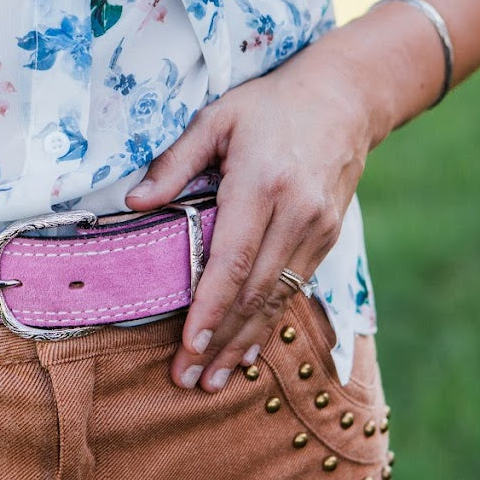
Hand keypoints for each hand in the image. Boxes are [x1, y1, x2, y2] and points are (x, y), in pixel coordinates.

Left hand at [125, 38, 375, 391]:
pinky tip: (244, 352)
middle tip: (188, 380)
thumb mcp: (216, 119)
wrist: (345, 98)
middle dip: (219, 341)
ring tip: (211, 381)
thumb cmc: (269, 106)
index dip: (211, 307)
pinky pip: (293, 290)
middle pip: (254, 291)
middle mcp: (296, 213)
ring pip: (276, 299)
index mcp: (262, 183)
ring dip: (242, 344)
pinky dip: (267, 324)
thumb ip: (175, 161)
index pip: (234, 259)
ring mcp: (317, 229)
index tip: (189, 343)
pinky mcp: (327, 238)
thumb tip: (135, 202)